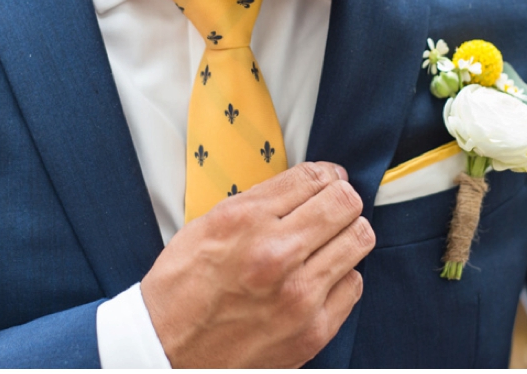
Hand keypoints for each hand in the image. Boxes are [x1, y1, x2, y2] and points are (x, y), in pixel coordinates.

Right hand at [140, 162, 374, 367]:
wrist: (168, 351)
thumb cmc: (183, 287)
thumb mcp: (207, 225)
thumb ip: (259, 200)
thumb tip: (308, 182)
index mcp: (245, 221)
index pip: (314, 177)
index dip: (326, 175)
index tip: (328, 180)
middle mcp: (275, 255)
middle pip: (345, 203)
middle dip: (342, 199)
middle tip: (334, 207)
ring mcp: (299, 295)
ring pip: (359, 240)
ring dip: (347, 234)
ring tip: (330, 241)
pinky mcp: (313, 329)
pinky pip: (354, 284)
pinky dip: (341, 276)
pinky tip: (320, 278)